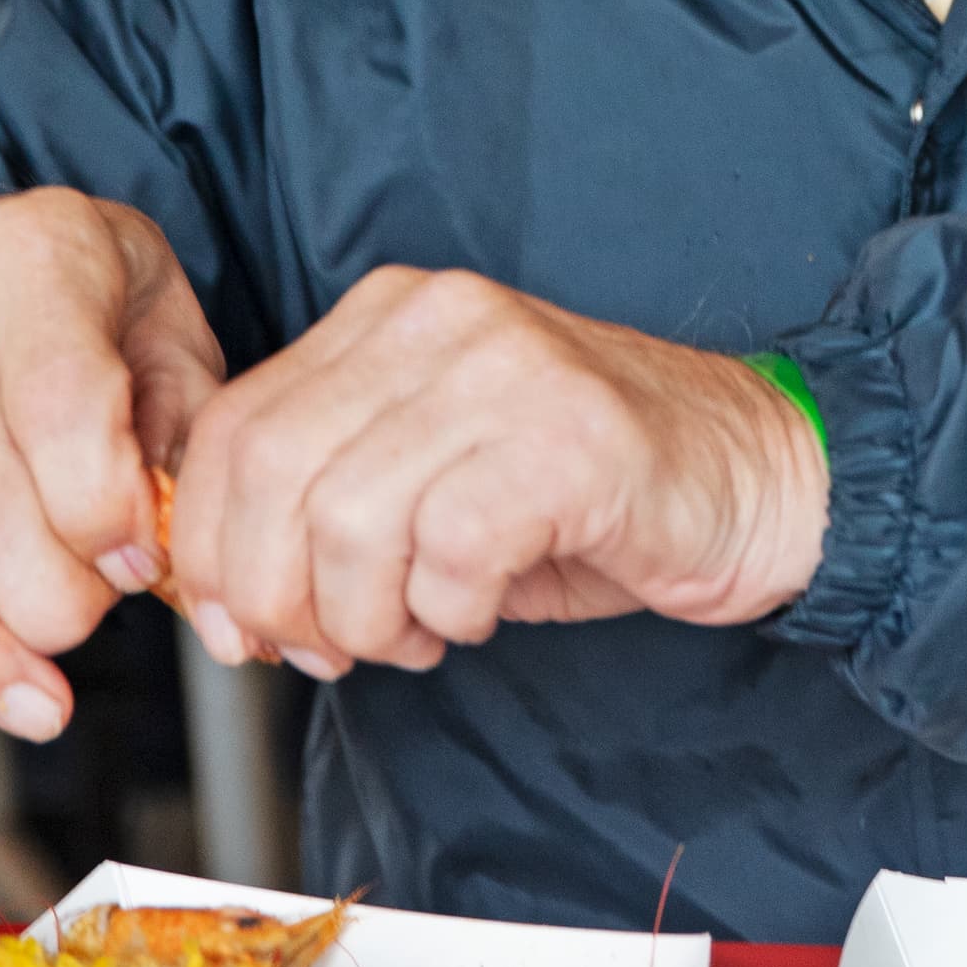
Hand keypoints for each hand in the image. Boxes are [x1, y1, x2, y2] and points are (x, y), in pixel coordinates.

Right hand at [0, 188, 222, 739]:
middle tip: (90, 616)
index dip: (106, 514)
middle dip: (49, 598)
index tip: (140, 563)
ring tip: (33, 698)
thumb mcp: (160, 311)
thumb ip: (183, 417)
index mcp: (33, 258)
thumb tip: (166, 545)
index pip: (62, 412)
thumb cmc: (71, 297)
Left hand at [169, 268, 827, 676]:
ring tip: (422, 631)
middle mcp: (438, 319)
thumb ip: (328, 500)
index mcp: (388, 315)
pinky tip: (480, 613)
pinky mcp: (570, 437)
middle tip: (330, 650)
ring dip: (370, 618)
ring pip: (349, 521)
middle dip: (278, 598)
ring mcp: (507, 369)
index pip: (231, 426)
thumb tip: (224, 598)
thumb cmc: (587, 495)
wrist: (758, 481)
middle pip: (271, 475)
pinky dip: (450, 614)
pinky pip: (451, 552)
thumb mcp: (428, 475)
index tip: (235, 628)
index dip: (209, 547)